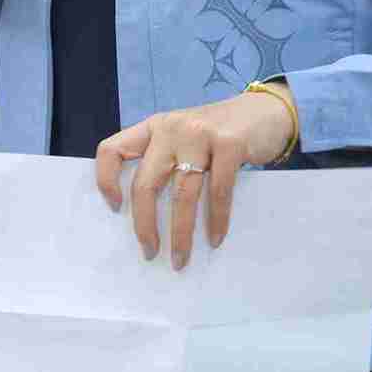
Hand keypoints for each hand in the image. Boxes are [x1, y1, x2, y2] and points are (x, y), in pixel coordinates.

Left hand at [94, 91, 297, 269]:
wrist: (265, 112)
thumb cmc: (219, 134)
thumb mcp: (183, 138)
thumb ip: (166, 161)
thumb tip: (149, 216)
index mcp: (153, 128)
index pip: (112, 149)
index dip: (106, 180)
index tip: (115, 208)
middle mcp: (170, 128)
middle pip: (145, 183)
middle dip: (145, 224)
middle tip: (150, 252)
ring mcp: (200, 134)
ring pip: (181, 194)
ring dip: (181, 233)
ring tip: (181, 259)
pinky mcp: (229, 144)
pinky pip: (218, 192)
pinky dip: (216, 220)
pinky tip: (215, 238)